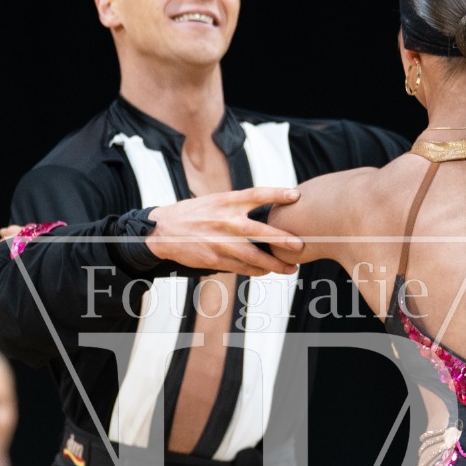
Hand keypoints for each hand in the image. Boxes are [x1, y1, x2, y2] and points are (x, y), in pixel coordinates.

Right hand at [145, 186, 303, 276]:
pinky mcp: (215, 260)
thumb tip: (268, 206)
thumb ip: (239, 203)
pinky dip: (256, 270)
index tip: (296, 195)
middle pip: (261, 231)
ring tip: (290, 268)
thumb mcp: (215, 200)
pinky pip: (242, 268)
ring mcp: (221, 242)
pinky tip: (266, 271)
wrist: (164, 231)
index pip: (257, 194)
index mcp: (227, 201)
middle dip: (283, 240)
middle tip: (300, 246)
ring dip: (274, 265)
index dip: (277, 194)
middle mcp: (226, 221)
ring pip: (254, 257)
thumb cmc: (194, 213)